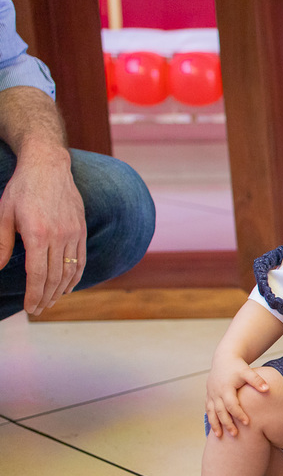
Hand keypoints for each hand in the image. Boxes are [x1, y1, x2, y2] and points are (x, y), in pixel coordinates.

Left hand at [0, 151, 85, 314]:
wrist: (48, 166)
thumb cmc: (22, 189)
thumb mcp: (4, 214)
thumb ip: (1, 243)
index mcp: (38, 234)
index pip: (38, 274)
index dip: (34, 294)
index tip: (30, 308)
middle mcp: (60, 236)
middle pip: (55, 277)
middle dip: (46, 297)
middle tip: (38, 310)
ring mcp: (74, 234)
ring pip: (70, 271)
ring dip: (60, 290)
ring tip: (51, 301)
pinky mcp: (81, 230)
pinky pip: (81, 260)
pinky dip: (75, 277)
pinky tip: (67, 286)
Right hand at [205, 353, 269, 437]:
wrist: (224, 358)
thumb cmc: (237, 366)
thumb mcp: (247, 372)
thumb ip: (257, 380)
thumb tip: (267, 389)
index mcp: (226, 388)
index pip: (232, 404)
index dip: (239, 414)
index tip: (247, 423)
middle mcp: (216, 392)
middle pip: (220, 411)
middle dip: (227, 423)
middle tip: (235, 434)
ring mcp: (211, 394)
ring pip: (211, 412)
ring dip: (215, 424)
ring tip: (219, 436)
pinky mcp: (209, 395)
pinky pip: (208, 409)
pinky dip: (210, 418)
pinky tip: (214, 428)